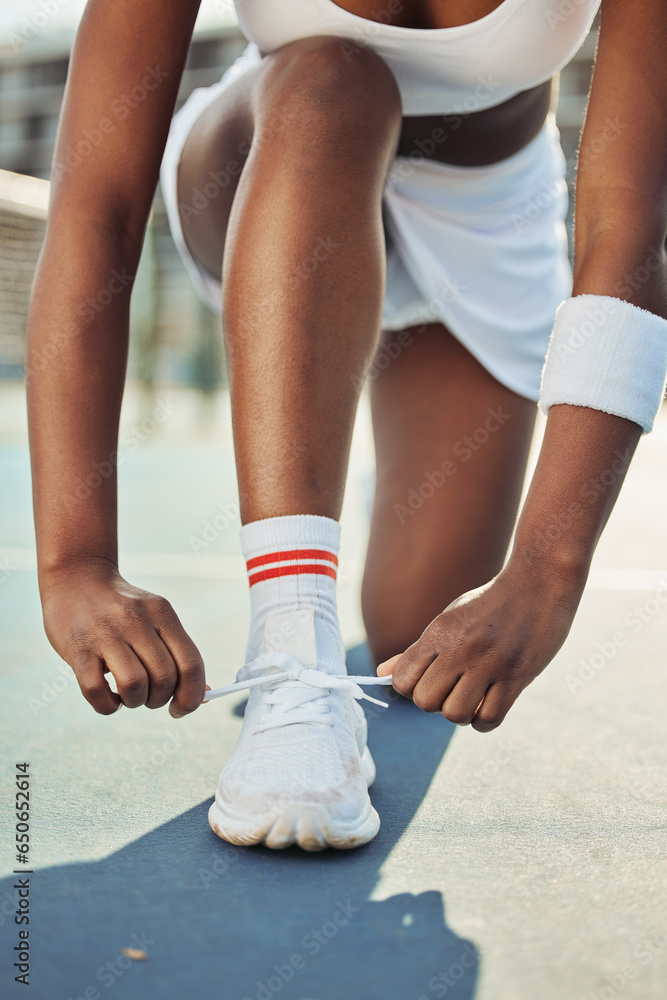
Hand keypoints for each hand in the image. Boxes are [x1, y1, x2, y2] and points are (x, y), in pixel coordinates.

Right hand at [40, 558, 205, 717]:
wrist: (76, 579)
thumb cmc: (122, 610)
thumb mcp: (156, 618)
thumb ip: (179, 653)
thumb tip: (204, 694)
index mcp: (162, 612)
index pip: (191, 663)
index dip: (192, 696)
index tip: (181, 709)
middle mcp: (136, 620)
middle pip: (164, 677)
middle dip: (160, 699)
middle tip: (148, 696)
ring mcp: (105, 634)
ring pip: (134, 686)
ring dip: (136, 702)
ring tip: (129, 695)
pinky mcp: (78, 649)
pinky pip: (97, 692)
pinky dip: (108, 705)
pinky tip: (109, 696)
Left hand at [376, 563, 581, 731]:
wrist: (539, 581)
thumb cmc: (490, 603)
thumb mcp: (449, 620)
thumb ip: (417, 650)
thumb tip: (381, 673)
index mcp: (439, 632)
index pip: (402, 680)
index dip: (411, 688)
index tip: (429, 680)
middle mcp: (460, 647)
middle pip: (424, 701)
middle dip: (435, 703)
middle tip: (453, 689)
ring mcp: (489, 662)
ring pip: (455, 714)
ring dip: (462, 714)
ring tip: (473, 698)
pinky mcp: (517, 675)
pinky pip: (490, 718)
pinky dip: (484, 721)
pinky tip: (489, 705)